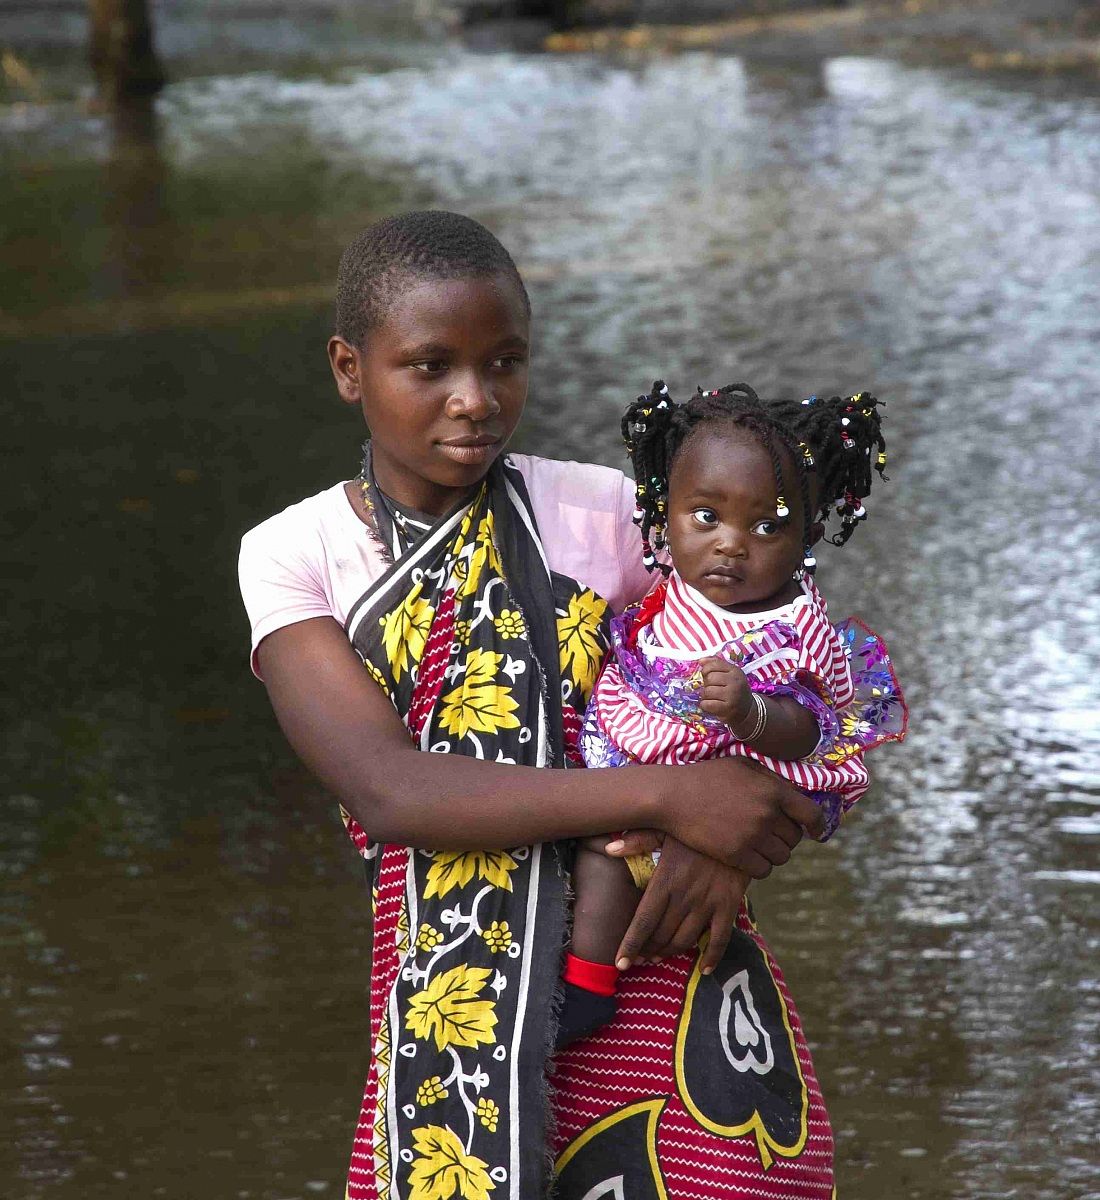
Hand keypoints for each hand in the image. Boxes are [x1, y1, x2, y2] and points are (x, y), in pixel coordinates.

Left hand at [611, 836, 747, 973]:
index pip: (643, 921)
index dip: (631, 945)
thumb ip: (637, 840)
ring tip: (659, 957)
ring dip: (670, 953)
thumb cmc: (693, 827)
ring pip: (685, 940)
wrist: (736, 823)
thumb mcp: (664, 828)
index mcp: (665, 880)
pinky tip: (704, 969)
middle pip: (661, 935)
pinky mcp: (729, 905)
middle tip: (639, 957)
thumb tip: (608, 849)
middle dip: (647, 950)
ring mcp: (708, 903)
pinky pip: (720, 939)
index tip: (620, 963)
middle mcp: (685, 896)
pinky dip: (711, 957)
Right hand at [657, 757, 822, 875]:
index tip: (815, 832)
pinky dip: (758, 866)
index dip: (817, 825)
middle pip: (794, 838)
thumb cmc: (707, 778)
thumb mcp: (743, 766)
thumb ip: (770, 779)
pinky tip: (745, 856)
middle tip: (768, 834)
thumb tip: (794, 793)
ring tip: (756, 845)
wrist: (673, 797)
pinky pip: (763, 871)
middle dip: (785, 837)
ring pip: (781, 857)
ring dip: (772, 853)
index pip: (812, 814)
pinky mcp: (736, 855)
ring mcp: (752, 835)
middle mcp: (767, 814)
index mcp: (773, 790)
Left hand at [699, 656, 753, 730]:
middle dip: (706, 684)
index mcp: (735, 671)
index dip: (706, 670)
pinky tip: (711, 705)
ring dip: (705, 696)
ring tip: (712, 697)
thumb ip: (715, 664)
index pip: (713, 665)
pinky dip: (705, 705)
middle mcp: (735, 682)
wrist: (747, 710)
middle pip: (709, 678)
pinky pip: (707, 704)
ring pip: (707, 691)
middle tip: (712, 688)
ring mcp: (732, 696)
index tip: (707, 675)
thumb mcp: (729, 674)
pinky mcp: (727, 708)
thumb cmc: (734, 690)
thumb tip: (701, 661)